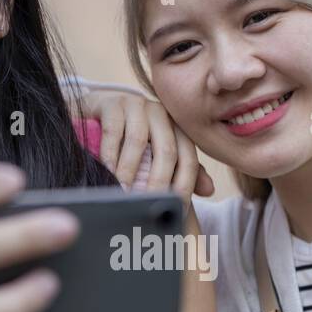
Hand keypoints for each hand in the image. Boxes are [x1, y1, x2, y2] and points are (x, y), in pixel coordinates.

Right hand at [87, 90, 213, 198]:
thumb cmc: (130, 135)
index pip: (188, 158)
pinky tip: (107, 171)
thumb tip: (209, 190)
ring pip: (138, 140)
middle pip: (167, 150)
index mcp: (177, 127)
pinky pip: (113, 131)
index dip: (185, 185)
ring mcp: (136, 105)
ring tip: (124, 192)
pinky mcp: (112, 103)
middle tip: (148, 204)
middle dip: (159, 181)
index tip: (175, 209)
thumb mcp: (157, 151)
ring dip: (130, 170)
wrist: (101, 107)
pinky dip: (110, 154)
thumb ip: (182, 169)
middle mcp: (161, 114)